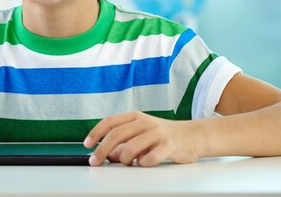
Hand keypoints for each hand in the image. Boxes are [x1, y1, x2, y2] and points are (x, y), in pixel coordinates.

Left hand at [83, 111, 199, 166]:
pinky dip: (142, 164)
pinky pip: (148, 159)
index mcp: (135, 116)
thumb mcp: (141, 133)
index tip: (87, 145)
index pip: (110, 122)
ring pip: (130, 148)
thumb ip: (123, 141)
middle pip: (116, 135)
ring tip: (128, 162)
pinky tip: (145, 162)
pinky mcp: (169, 146)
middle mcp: (145, 122)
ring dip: (124, 159)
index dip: (95, 133)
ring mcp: (157, 133)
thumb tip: (106, 153)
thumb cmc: (163, 136)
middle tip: (95, 161)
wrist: (194, 136)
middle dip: (102, 150)